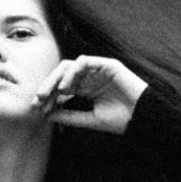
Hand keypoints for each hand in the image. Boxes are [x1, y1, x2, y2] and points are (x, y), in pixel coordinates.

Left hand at [33, 55, 148, 134]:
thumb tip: (47, 115)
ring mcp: (98, 70)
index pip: (61, 88)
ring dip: (57, 78)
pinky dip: (73, 72)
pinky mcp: (107, 64)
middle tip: (38, 98)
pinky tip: (67, 86)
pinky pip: (84, 62)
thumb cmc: (121, 120)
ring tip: (52, 93)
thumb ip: (70, 116)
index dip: (48, 96)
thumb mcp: (90, 119)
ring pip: (70, 66)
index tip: (38, 108)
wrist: (143, 117)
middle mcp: (90, 77)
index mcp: (86, 89)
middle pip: (62, 75)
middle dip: (48, 85)